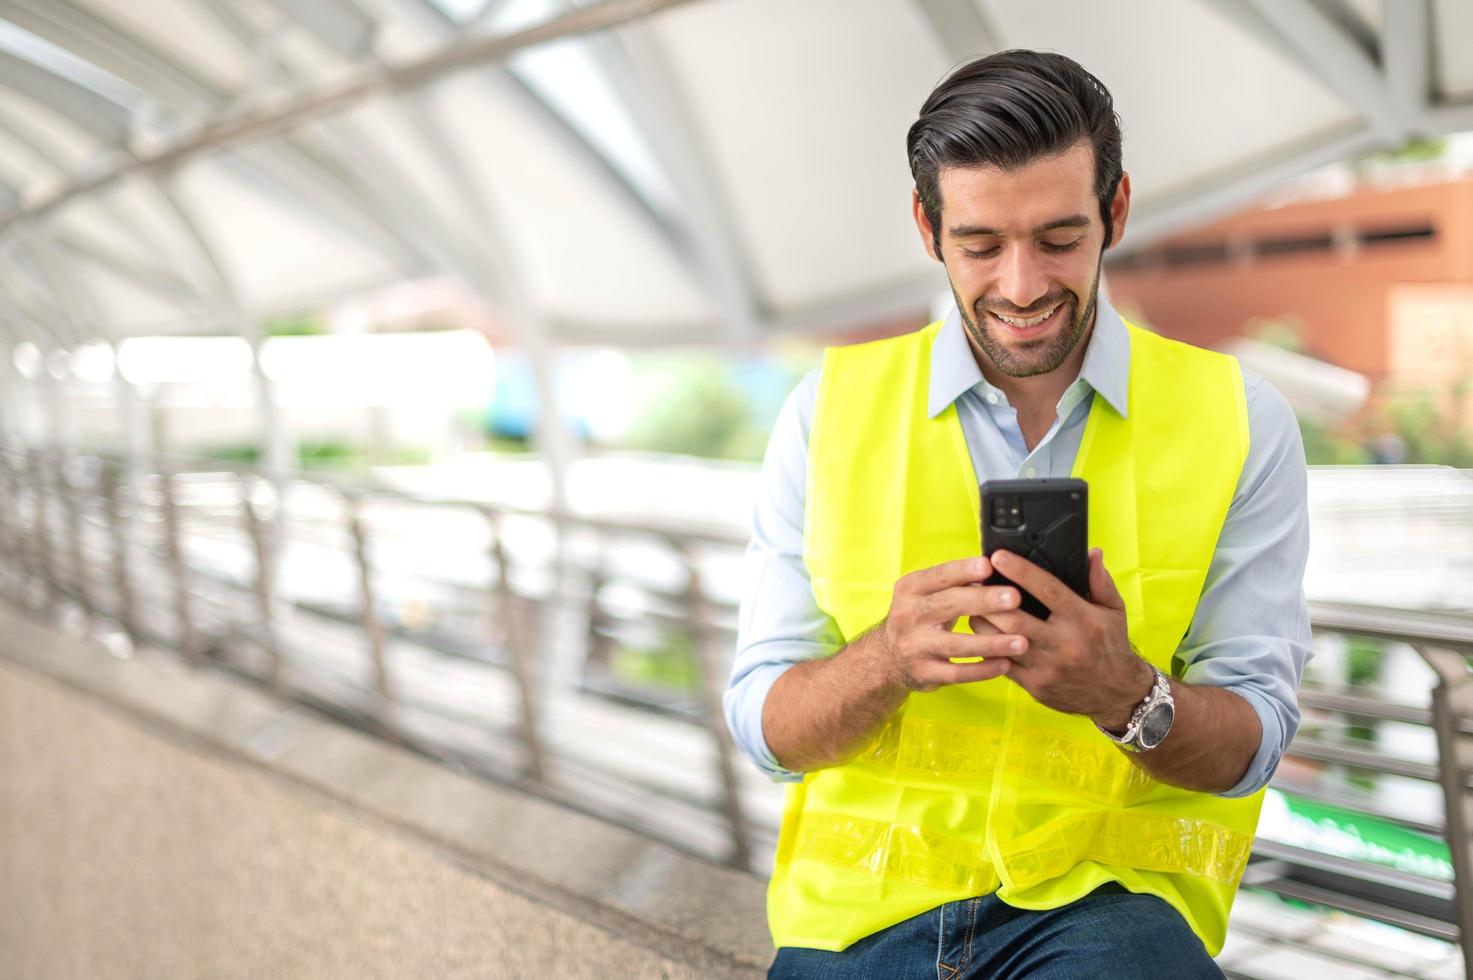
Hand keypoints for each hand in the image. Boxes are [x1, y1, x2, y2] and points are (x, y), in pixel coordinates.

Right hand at [871, 556, 1031, 692]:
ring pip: (956, 644)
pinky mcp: (923, 673)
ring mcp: (914, 647)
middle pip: (948, 605)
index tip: (989, 566)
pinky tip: (1005, 664)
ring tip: (1021, 641)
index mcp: (910, 589)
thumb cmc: (920, 617)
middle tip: (1014, 598)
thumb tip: (995, 569)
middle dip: (984, 601)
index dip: (964, 570)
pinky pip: (957, 673)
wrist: (888, 657)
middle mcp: (908, 616)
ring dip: (991, 643)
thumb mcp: (926, 594)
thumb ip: (955, 583)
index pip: (939, 576)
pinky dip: (982, 669)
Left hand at [978, 548, 1152, 726]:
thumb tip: (1092, 552)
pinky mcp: (1035, 685)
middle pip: (1015, 620)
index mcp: (1083, 620)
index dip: (1021, 571)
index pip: (1048, 590)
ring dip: (982, 622)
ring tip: (971, 605)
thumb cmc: (1111, 645)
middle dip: (989, 601)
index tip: (998, 557)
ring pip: (1001, 643)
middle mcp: (1064, 644)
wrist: (1116, 694)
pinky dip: (987, 647)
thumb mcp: (1114, 611)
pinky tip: (979, 633)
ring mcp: (1047, 667)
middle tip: (972, 584)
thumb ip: (1100, 581)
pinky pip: (1002, 664)